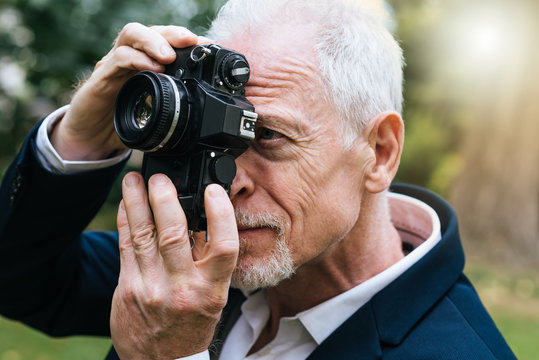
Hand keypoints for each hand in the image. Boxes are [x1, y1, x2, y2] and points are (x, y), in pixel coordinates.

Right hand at [50, 24, 200, 160]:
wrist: (90, 138)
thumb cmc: (121, 122)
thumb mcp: (153, 116)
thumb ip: (172, 110)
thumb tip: (200, 118)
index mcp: (146, 64)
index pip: (167, 41)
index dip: (187, 40)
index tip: (208, 46)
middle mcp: (131, 58)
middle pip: (152, 31)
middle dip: (174, 33)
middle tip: (192, 42)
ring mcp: (114, 65)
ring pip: (133, 35)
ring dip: (154, 41)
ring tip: (170, 56)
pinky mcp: (101, 77)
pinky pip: (118, 59)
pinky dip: (136, 59)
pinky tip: (151, 68)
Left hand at [111, 172, 238, 358]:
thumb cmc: (192, 326)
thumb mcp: (213, 298)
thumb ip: (208, 261)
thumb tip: (202, 217)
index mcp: (211, 291)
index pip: (223, 247)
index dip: (220, 214)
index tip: (214, 190)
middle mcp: (181, 289)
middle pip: (173, 234)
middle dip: (165, 199)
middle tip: (161, 178)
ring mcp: (151, 289)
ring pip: (143, 235)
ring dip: (137, 202)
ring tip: (135, 180)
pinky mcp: (127, 289)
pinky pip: (126, 246)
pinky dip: (125, 221)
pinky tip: (126, 204)